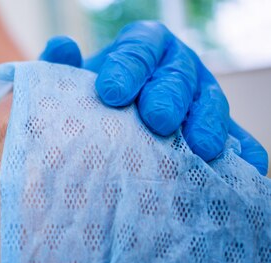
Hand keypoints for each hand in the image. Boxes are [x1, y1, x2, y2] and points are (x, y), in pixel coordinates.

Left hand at [39, 21, 268, 175]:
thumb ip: (62, 68)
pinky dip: (243, 150)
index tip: (111, 93)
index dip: (127, 67)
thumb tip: (63, 47)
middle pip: (177, 75)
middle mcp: (175, 67)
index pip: (139, 47)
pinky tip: (248, 166)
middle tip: (158, 120)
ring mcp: (199, 97)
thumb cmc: (89, 103)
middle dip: (168, 96)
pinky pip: (236, 137)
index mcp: (142, 47)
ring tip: (203, 148)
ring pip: (210, 102)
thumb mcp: (70, 85)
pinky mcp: (215, 129)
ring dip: (208, 123)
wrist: (108, 129)